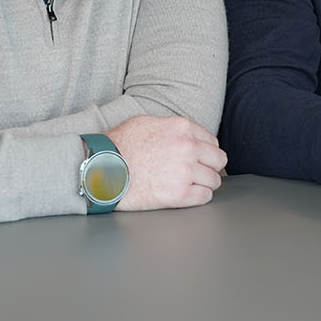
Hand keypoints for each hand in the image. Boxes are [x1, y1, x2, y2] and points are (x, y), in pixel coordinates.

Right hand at [106, 115, 227, 210]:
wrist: (102, 170)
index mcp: (182, 127)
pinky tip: (188, 195)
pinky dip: (199, 197)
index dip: (206, 152)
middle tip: (200, 174)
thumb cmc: (118, 146)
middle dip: (210, 167)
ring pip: (214, 180)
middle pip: (218, 160)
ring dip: (205, 184)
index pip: (211, 141)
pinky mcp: (179, 194)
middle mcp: (188, 147)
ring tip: (192, 186)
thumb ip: (170, 127)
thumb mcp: (146, 122)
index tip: (201, 159)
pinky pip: (204, 197)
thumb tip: (182, 134)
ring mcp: (185, 171)